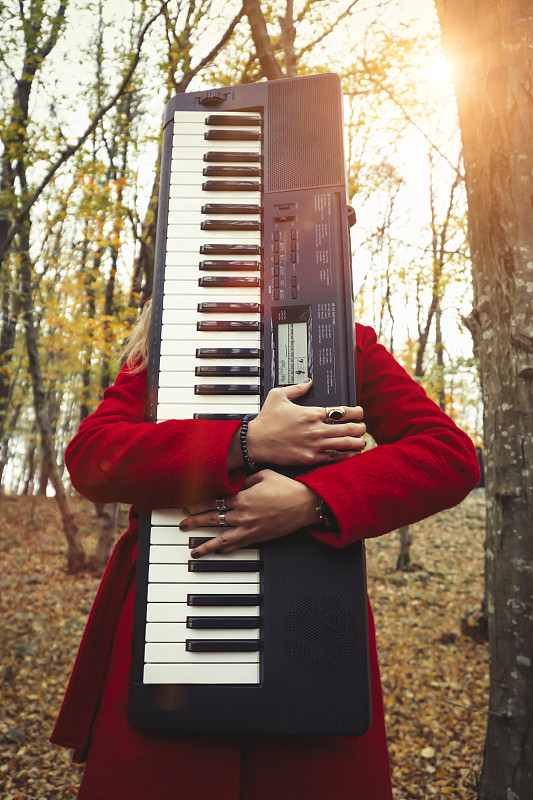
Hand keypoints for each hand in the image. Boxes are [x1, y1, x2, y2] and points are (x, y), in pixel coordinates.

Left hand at [180, 470, 320, 556]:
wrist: (305, 504)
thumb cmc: (287, 487)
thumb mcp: (264, 475)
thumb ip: (245, 479)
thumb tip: (234, 482)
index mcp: (243, 498)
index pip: (214, 501)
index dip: (198, 504)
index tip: (187, 506)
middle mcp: (243, 515)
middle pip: (213, 519)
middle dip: (195, 522)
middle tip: (182, 525)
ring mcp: (251, 529)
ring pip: (222, 539)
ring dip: (206, 545)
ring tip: (194, 551)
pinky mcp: (259, 537)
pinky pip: (239, 545)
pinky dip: (227, 550)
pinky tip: (218, 552)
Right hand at [246, 380, 364, 466]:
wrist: (256, 442)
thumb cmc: (266, 420)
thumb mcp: (278, 396)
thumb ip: (296, 388)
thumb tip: (308, 382)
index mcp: (311, 413)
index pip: (342, 411)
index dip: (356, 411)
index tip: (359, 412)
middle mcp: (316, 429)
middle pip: (348, 428)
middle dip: (360, 427)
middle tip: (363, 427)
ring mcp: (314, 445)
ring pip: (344, 444)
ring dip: (357, 442)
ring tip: (361, 441)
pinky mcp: (310, 458)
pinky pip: (333, 458)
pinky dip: (345, 456)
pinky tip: (352, 455)